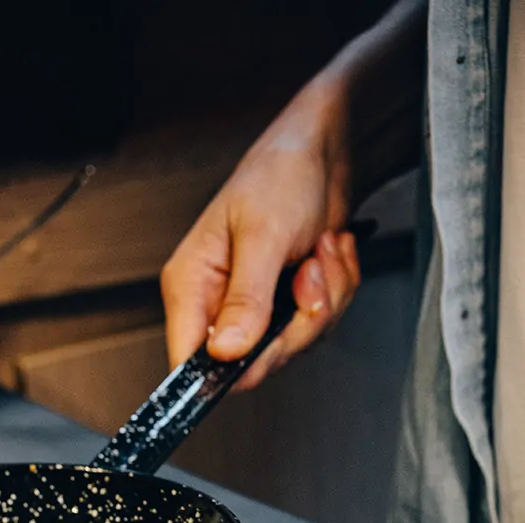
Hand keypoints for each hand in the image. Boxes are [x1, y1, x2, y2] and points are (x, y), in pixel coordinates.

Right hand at [161, 77, 361, 389]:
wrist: (325, 151)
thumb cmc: (281, 172)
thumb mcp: (263, 235)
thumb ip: (245, 299)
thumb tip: (225, 351)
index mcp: (192, 285)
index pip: (189, 362)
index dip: (227, 368)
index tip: (264, 346)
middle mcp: (218, 303)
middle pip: (253, 363)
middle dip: (296, 324)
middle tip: (307, 275)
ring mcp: (253, 308)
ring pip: (291, 347)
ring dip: (323, 300)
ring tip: (319, 252)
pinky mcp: (285, 306)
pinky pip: (315, 328)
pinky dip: (335, 291)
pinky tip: (327, 254)